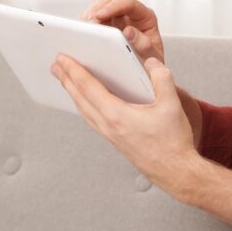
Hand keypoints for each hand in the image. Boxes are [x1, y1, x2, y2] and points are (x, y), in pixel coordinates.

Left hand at [51, 53, 198, 192]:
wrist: (175, 171)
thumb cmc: (173, 142)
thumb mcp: (172, 104)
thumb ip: (162, 78)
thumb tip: (152, 63)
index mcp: (117, 115)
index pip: (89, 87)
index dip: (74, 71)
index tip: (63, 59)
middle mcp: (108, 126)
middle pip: (80, 99)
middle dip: (66, 80)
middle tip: (56, 66)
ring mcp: (110, 135)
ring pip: (84, 110)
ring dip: (73, 94)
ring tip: (66, 82)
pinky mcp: (115, 141)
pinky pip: (92, 119)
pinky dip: (84, 106)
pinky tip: (87, 103)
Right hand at [81, 0, 163, 63]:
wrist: (144, 76)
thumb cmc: (150, 65)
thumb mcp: (151, 58)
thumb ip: (143, 44)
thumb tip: (129, 31)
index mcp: (145, 17)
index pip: (128, 3)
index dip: (113, 6)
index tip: (101, 15)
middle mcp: (129, 15)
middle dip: (97, 9)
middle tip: (89, 25)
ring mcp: (115, 20)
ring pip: (98, 6)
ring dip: (88, 16)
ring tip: (83, 32)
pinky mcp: (103, 28)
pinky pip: (90, 19)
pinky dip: (84, 26)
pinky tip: (81, 36)